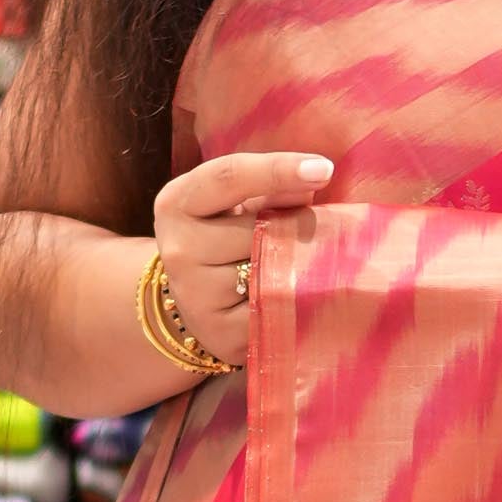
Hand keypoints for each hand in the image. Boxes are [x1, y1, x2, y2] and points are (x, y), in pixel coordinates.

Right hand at [148, 148, 332, 370]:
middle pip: (256, 230)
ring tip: (296, 267)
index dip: (278, 169)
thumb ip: (271, 189)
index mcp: (177, 203)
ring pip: (268, 273)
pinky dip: (293, 302)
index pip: (230, 177)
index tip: (323, 168)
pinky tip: (294, 296)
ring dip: (295, 267)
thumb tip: (313, 179)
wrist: (196, 299)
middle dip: (292, 228)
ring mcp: (195, 295)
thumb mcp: (238, 203)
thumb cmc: (226, 237)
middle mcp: (178, 248)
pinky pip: (274, 311)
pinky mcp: (220, 332)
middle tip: (307, 234)